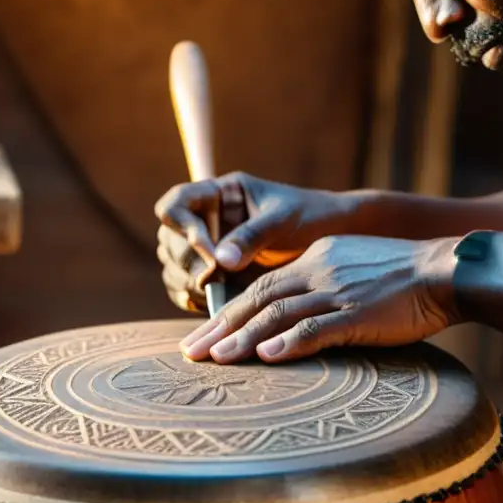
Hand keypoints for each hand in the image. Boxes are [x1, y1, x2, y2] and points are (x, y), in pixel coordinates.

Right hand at [155, 172, 356, 312]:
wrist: (333, 240)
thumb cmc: (310, 217)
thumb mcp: (282, 220)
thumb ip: (252, 235)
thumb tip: (219, 261)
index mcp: (219, 196)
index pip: (176, 203)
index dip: (181, 225)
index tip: (207, 247)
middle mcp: (207, 223)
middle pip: (170, 240)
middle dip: (186, 260)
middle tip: (212, 277)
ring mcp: (208, 251)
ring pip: (174, 267)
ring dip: (187, 282)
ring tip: (214, 292)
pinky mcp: (217, 278)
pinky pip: (188, 290)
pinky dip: (193, 299)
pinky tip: (214, 306)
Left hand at [180, 235, 458, 363]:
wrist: (446, 269)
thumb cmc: (407, 276)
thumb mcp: (357, 268)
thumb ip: (327, 285)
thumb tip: (302, 315)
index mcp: (317, 259)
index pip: (262, 286)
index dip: (230, 311)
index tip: (207, 333)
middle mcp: (319, 270)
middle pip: (257, 299)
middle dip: (221, 327)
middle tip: (191, 352)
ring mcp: (337, 291)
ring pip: (278, 314)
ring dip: (242, 338)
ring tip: (215, 359)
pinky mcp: (358, 313)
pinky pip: (316, 328)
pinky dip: (288, 343)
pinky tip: (265, 357)